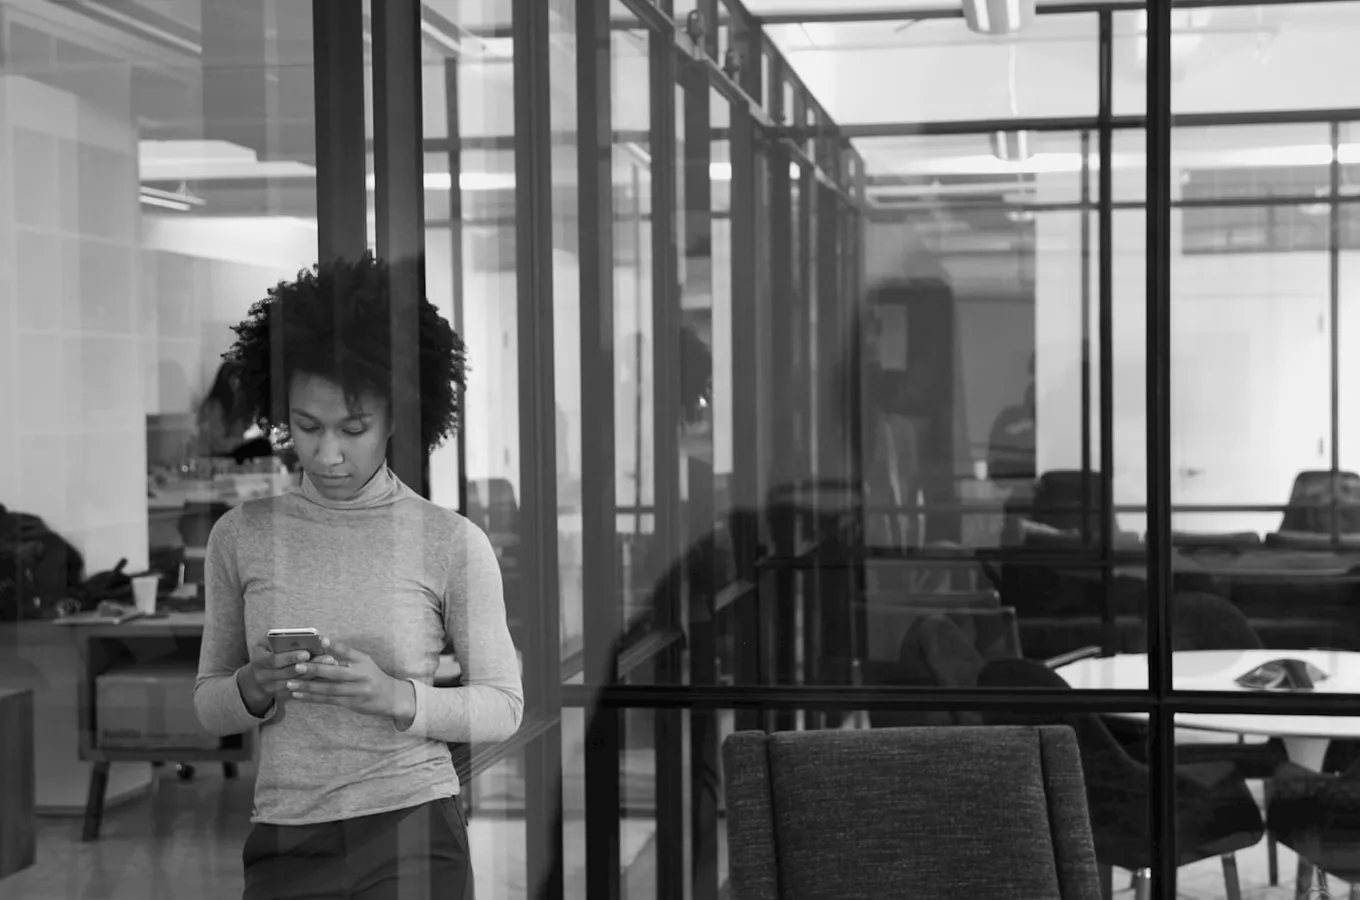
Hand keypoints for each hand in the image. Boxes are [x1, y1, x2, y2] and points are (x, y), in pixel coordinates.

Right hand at [238, 641, 338, 716]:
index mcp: (259, 661)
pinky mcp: (282, 696)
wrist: (255, 680)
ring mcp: (273, 689)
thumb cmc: (266, 654)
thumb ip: (278, 638)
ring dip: (316, 674)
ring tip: (332, 664)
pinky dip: (315, 683)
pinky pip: (300, 691)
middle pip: (289, 673)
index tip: (307, 653)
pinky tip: (329, 675)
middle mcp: (264, 677)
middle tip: (328, 658)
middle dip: (310, 666)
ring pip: (298, 683)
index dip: (290, 657)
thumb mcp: (265, 644)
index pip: (274, 660)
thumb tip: (301, 634)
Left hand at [287, 639, 414, 722]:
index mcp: (363, 663)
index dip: (335, 647)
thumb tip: (324, 641)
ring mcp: (355, 692)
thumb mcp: (365, 661)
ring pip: (329, 689)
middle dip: (315, 670)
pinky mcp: (350, 704)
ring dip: (309, 687)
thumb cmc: (373, 675)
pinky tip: (299, 695)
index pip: (348, 652)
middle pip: (336, 673)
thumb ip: (346, 653)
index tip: (320, 640)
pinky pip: (328, 700)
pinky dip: (313, 697)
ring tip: (291, 684)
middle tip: (297, 666)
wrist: (390, 697)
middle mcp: (360, 677)